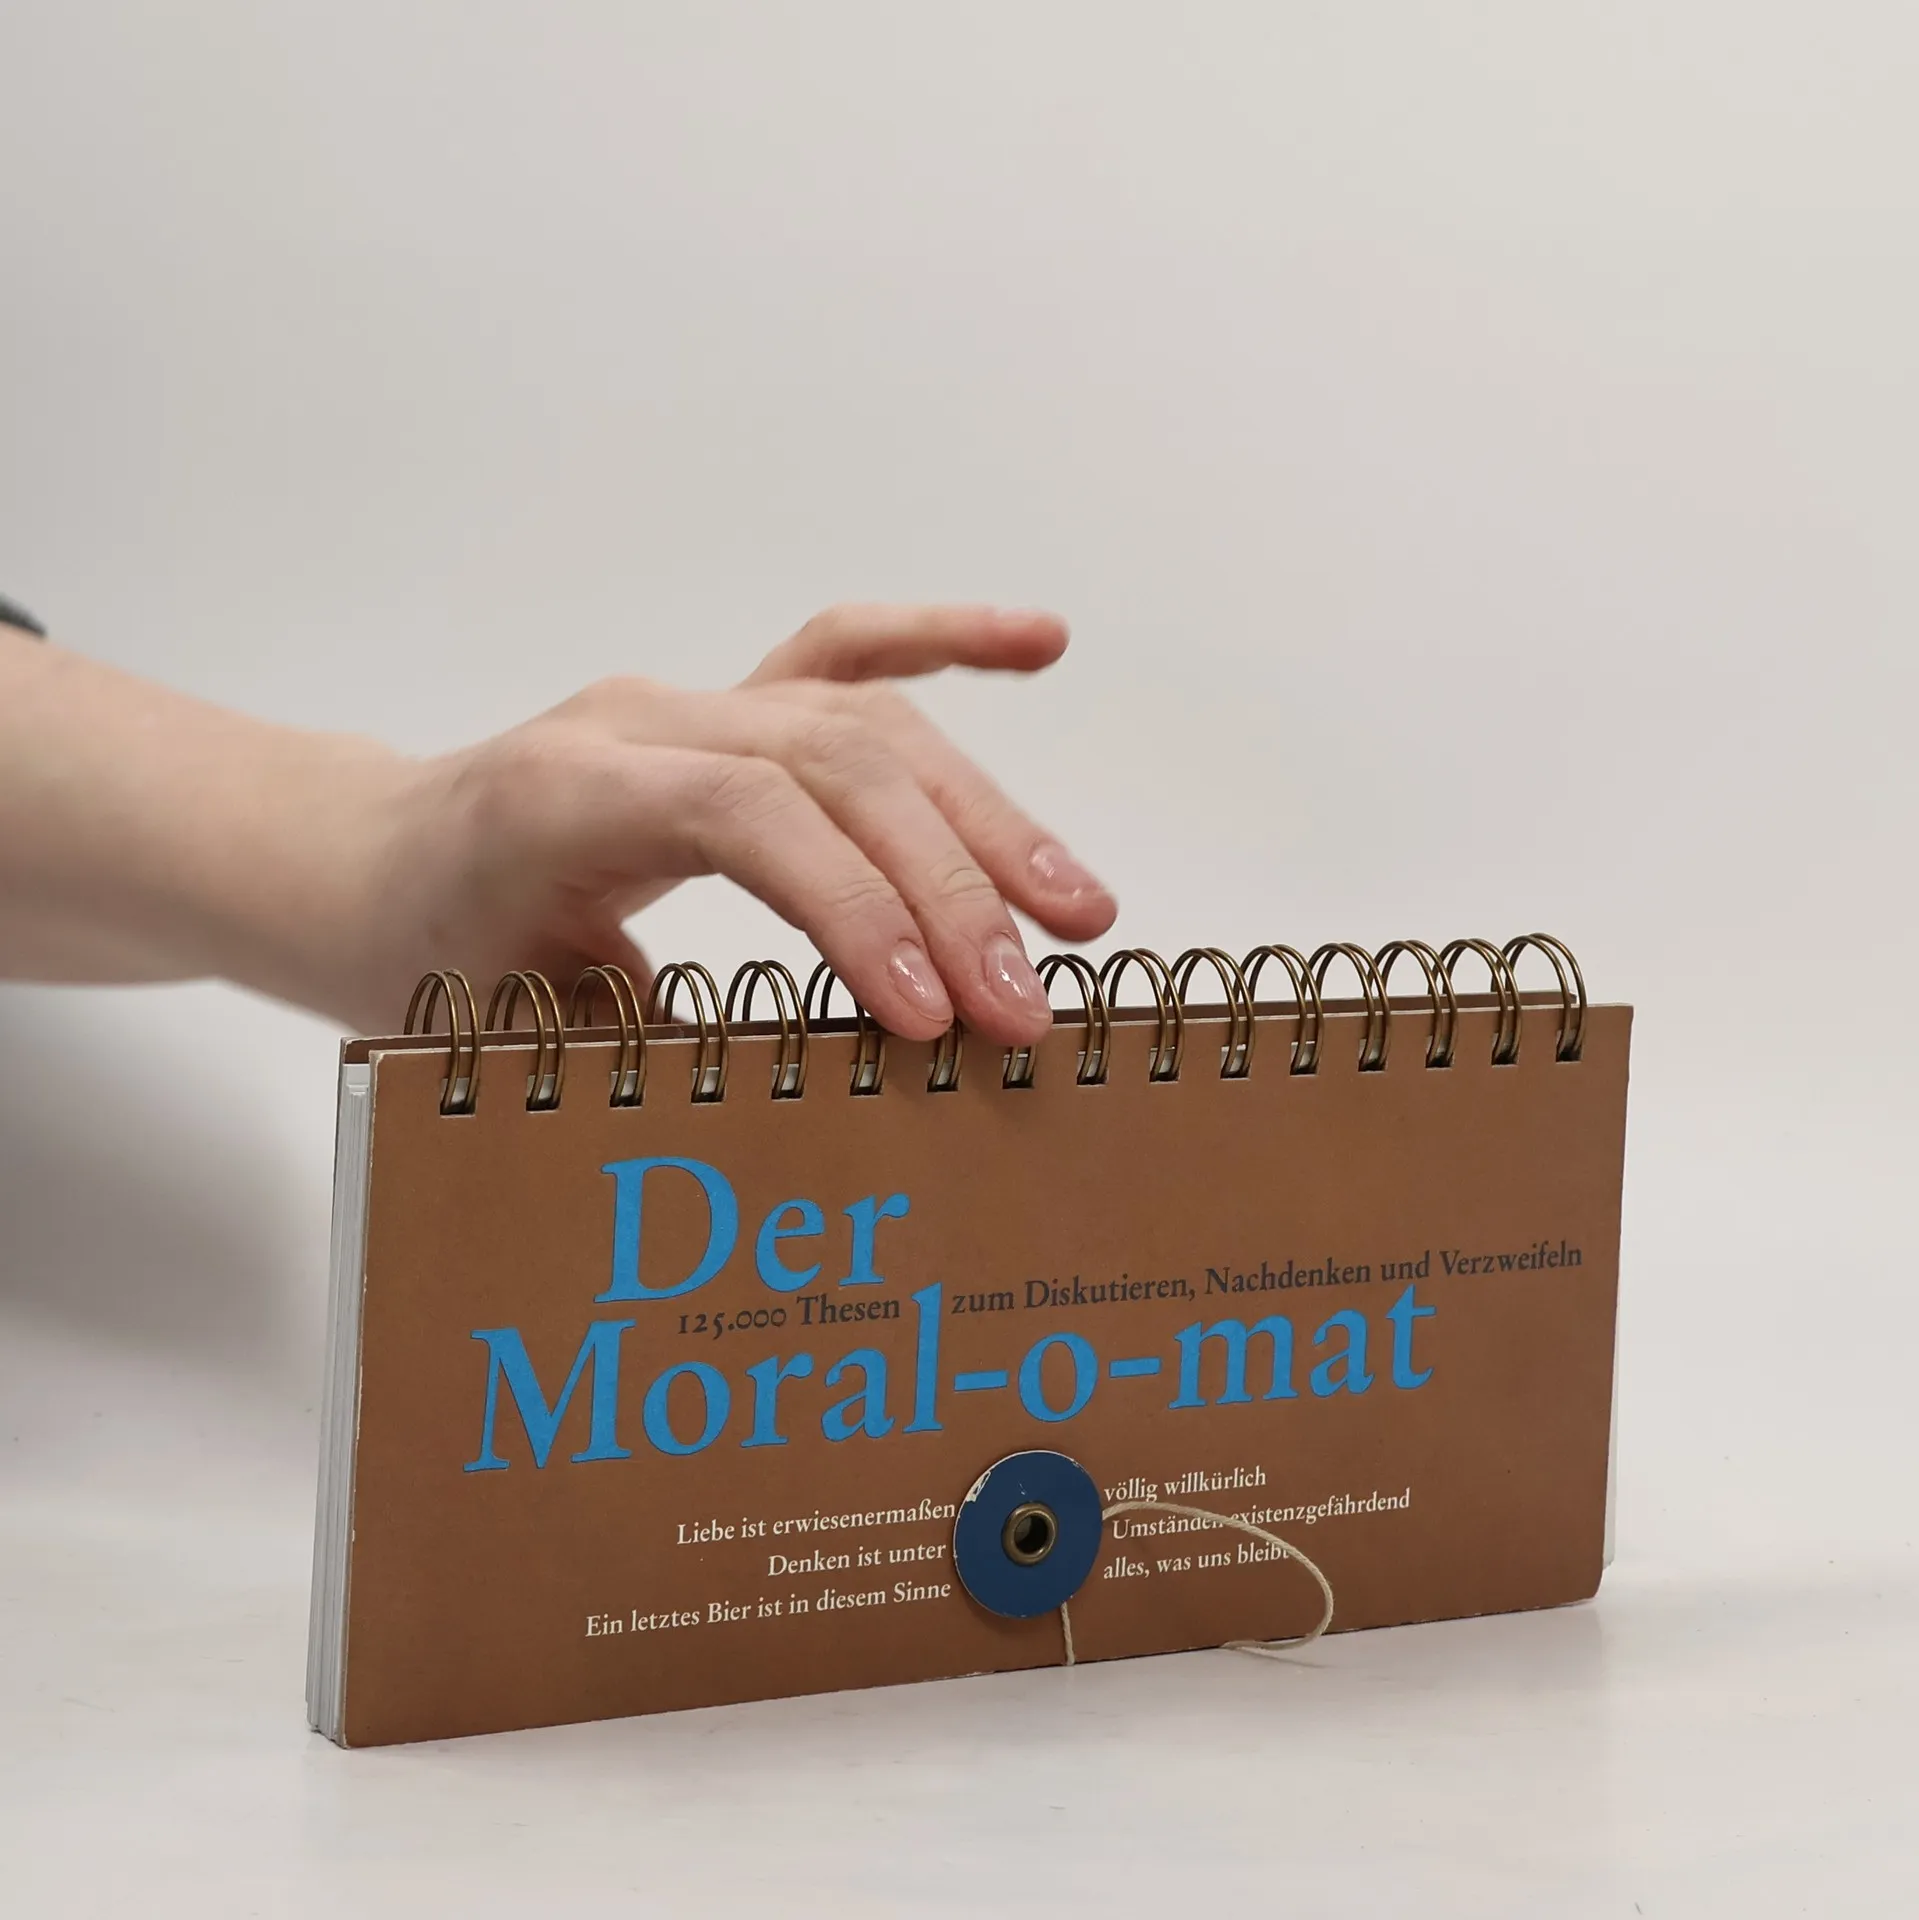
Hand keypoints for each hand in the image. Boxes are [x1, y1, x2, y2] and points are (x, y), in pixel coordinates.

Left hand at [377, 605, 1115, 1042]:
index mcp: (568, 793)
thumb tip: (811, 1109)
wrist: (360, 864)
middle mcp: (644, 722)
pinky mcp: (731, 710)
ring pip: (870, 724)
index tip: (930, 1020)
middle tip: (1029, 1005)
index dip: (855, 909)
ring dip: (985, 816)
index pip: (747, 817)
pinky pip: (847, 655)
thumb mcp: (500, 1031)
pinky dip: (946, 643)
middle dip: (949, 889)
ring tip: (1077, 908)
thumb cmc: (419, 955)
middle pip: (836, 766)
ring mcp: (696, 703)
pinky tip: (1040, 644)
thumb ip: (645, 1054)